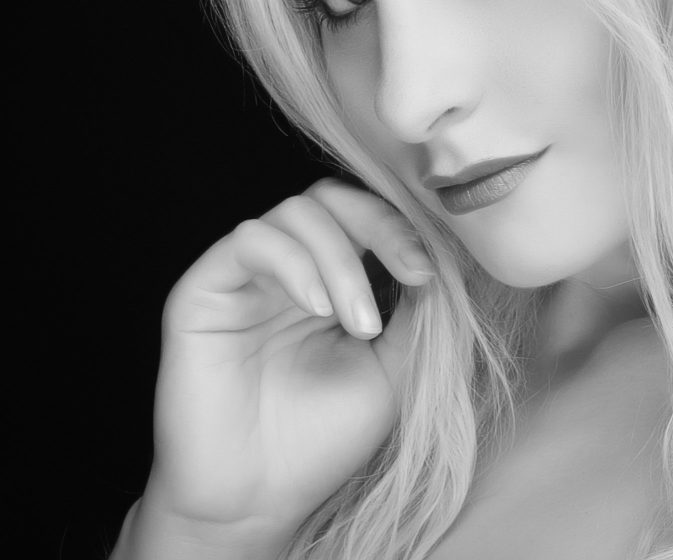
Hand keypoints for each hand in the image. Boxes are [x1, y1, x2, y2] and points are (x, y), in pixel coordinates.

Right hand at [143, 178, 434, 541]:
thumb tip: (441, 255)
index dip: (402, 228)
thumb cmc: (325, 438)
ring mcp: (246, 274)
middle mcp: (288, 266)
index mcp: (331, 277)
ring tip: (359, 322)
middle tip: (412, 273)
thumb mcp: (395, 368)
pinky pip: (249, 240)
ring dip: (342, 260)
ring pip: (296, 213)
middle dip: (381, 225)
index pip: (366, 216)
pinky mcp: (204, 288)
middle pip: (333, 198)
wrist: (259, 502)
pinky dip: (293, 263)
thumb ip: (417, 311)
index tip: (431, 272)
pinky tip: (317, 309)